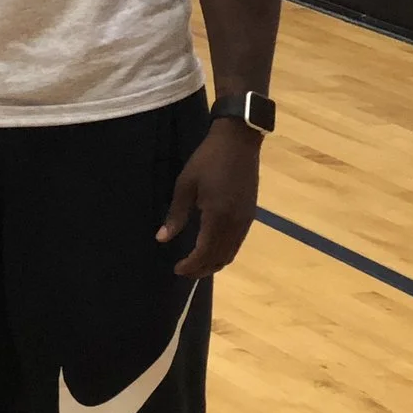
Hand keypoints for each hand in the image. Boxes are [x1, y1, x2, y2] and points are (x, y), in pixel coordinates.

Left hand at [158, 118, 259, 278]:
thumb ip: (176, 215)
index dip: (190, 266)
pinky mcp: (250, 215)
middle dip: (201, 269)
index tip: (176, 269)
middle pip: (219, 259)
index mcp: (217, 217)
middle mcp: (235, 224)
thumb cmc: (207, 160)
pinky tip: (212, 248)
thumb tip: (162, 238)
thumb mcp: (185, 185)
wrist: (239, 141)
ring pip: (231, 254)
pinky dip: (224, 252)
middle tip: (184, 271)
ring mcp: (246, 220)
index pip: (204, 253)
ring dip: (214, 263)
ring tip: (196, 264)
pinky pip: (237, 243)